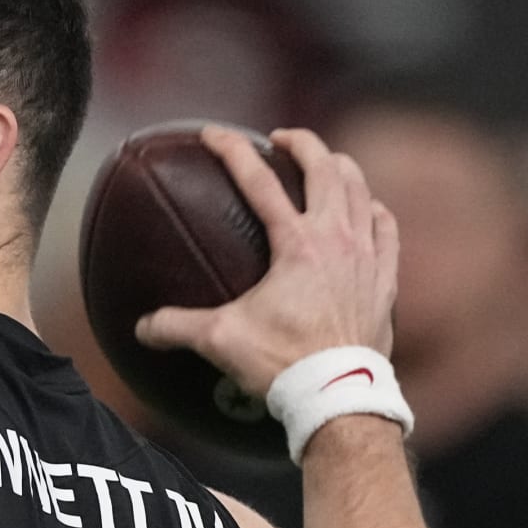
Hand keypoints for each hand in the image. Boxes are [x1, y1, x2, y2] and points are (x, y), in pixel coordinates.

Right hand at [134, 126, 397, 397]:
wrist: (339, 394)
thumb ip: (176, 327)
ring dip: (338, 167)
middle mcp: (336, 238)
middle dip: (300, 142)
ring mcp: (366, 255)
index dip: (232, 149)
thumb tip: (141, 328)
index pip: (258, 180)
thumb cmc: (282, 364)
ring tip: (322, 164)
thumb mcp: (220, 341)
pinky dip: (372, 210)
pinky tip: (365, 210)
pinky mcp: (385, 279)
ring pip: (358, 188)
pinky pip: (386, 228)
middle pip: (323, 166)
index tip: (214, 133)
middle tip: (279, 139)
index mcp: (296, 243)